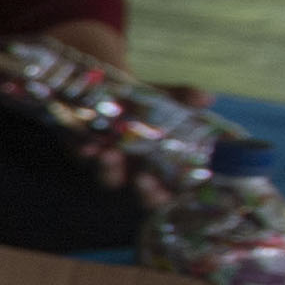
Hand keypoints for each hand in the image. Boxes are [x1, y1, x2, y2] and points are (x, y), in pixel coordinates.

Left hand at [44, 26, 204, 195]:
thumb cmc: (142, 102)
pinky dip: (85, 152)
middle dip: (142, 190)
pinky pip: (81, 156)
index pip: (165, 193)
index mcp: (158, 166)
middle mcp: (133, 170)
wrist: (103, 87)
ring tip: (111, 154)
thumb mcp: (162, 98)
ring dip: (109, 170)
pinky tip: (87, 146)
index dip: (166, 197)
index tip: (168, 193)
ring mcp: (105, 162)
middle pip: (138, 193)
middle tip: (143, 179)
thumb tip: (206, 97)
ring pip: (107, 177)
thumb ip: (181, 98)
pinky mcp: (79, 149)